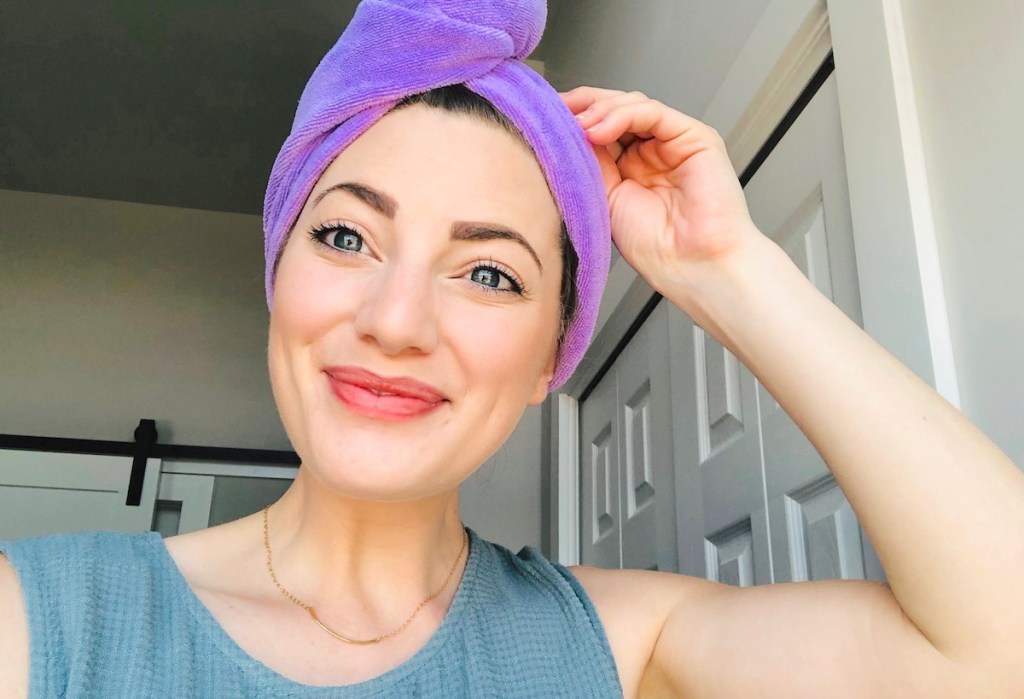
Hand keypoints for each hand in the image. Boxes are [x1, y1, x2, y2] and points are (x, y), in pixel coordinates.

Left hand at [560, 87, 762, 305]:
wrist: (693, 266)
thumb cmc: (656, 248)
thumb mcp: (603, 200)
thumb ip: (588, 166)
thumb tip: (561, 135)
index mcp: (628, 168)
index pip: (597, 128)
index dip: (571, 120)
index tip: (540, 120)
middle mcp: (651, 151)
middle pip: (613, 110)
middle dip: (581, 106)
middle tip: (553, 111)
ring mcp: (672, 142)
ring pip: (631, 105)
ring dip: (599, 110)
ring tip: (577, 127)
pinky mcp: (694, 137)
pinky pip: (653, 113)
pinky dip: (623, 115)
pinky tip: (599, 130)